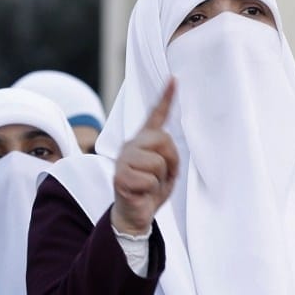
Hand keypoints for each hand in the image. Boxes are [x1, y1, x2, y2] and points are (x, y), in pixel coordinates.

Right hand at [111, 78, 178, 234]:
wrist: (134, 215)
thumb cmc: (150, 191)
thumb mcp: (165, 170)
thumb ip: (165, 153)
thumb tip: (164, 141)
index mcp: (143, 142)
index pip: (155, 116)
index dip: (165, 97)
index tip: (174, 79)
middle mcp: (131, 146)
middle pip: (162, 140)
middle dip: (170, 161)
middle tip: (162, 177)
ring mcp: (123, 160)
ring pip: (157, 162)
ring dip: (161, 179)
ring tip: (150, 186)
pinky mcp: (120, 176)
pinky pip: (149, 179)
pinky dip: (151, 190)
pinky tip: (142, 193)